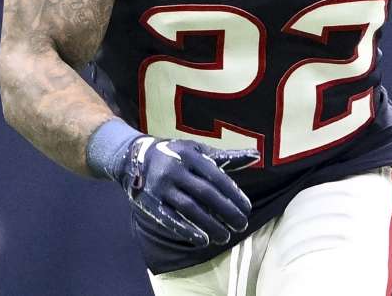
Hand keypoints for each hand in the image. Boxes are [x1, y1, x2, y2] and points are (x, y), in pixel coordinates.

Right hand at [114, 137, 260, 248]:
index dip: (233, 194)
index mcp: (190, 155)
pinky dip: (186, 231)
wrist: (135, 157)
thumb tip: (256, 155)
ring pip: (189, 209)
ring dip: (209, 225)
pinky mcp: (150, 202)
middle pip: (205, 194)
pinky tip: (202, 240)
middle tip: (242, 225)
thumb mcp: (198, 150)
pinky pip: (170, 219)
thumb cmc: (176, 154)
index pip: (217, 177)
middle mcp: (175, 169)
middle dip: (226, 211)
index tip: (247, 209)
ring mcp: (161, 187)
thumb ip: (227, 157)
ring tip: (225, 237)